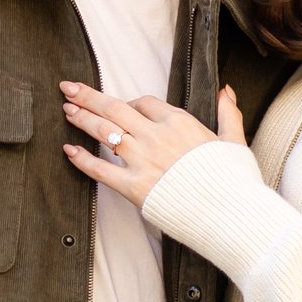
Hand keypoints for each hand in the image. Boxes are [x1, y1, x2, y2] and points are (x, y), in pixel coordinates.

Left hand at [62, 81, 247, 206]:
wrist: (231, 214)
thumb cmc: (234, 180)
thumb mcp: (235, 140)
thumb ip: (228, 113)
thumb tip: (226, 90)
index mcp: (179, 122)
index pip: (143, 102)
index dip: (128, 102)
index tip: (118, 106)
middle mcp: (156, 136)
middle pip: (114, 108)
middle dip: (88, 96)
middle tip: (68, 88)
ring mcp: (142, 161)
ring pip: (104, 132)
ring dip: (82, 119)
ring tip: (67, 110)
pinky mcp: (133, 187)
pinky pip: (101, 170)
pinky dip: (82, 159)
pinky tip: (69, 151)